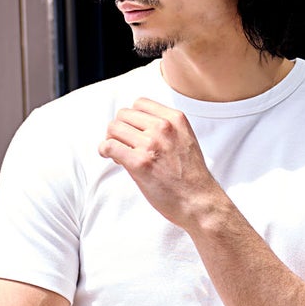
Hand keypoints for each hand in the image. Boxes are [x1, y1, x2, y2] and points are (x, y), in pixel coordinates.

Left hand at [98, 98, 221, 226]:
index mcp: (175, 119)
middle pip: (123, 114)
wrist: (199, 202)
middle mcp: (163, 127)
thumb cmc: (191, 177)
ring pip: (113, 128)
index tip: (133, 131)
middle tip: (123, 144)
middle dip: (119, 129)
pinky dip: (104, 151)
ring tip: (119, 153)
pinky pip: (109, 146)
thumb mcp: (185, 140)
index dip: (132, 118)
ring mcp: (151, 144)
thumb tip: (137, 126)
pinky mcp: (139, 163)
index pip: (140, 103)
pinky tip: (111, 158)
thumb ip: (166, 129)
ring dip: (111, 140)